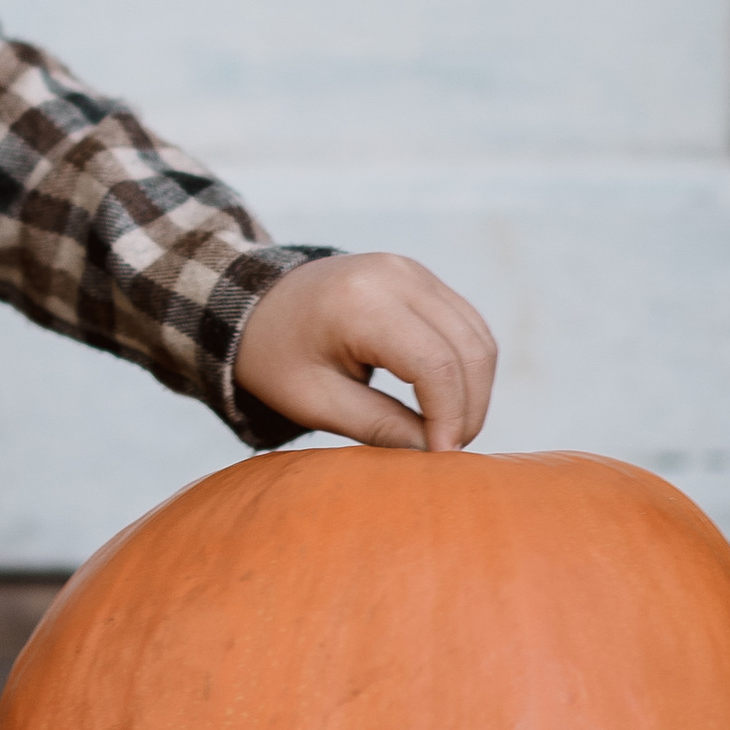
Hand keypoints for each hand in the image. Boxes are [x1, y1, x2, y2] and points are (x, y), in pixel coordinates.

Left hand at [233, 252, 497, 452]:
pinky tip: (446, 400)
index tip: (441, 458)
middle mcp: (396, 276)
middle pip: (468, 349)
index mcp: (360, 303)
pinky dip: (465, 366)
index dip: (449, 416)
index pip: (434, 364)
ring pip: (477, 337)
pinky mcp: (420, 277)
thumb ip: (377, 426)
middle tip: (448, 450)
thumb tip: (436, 452)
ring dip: (474, 389)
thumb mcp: (314, 401)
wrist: (252, 303)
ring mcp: (412, 270)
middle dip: (469, 408)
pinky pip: (465, 324)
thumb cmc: (276, 356)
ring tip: (448, 430)